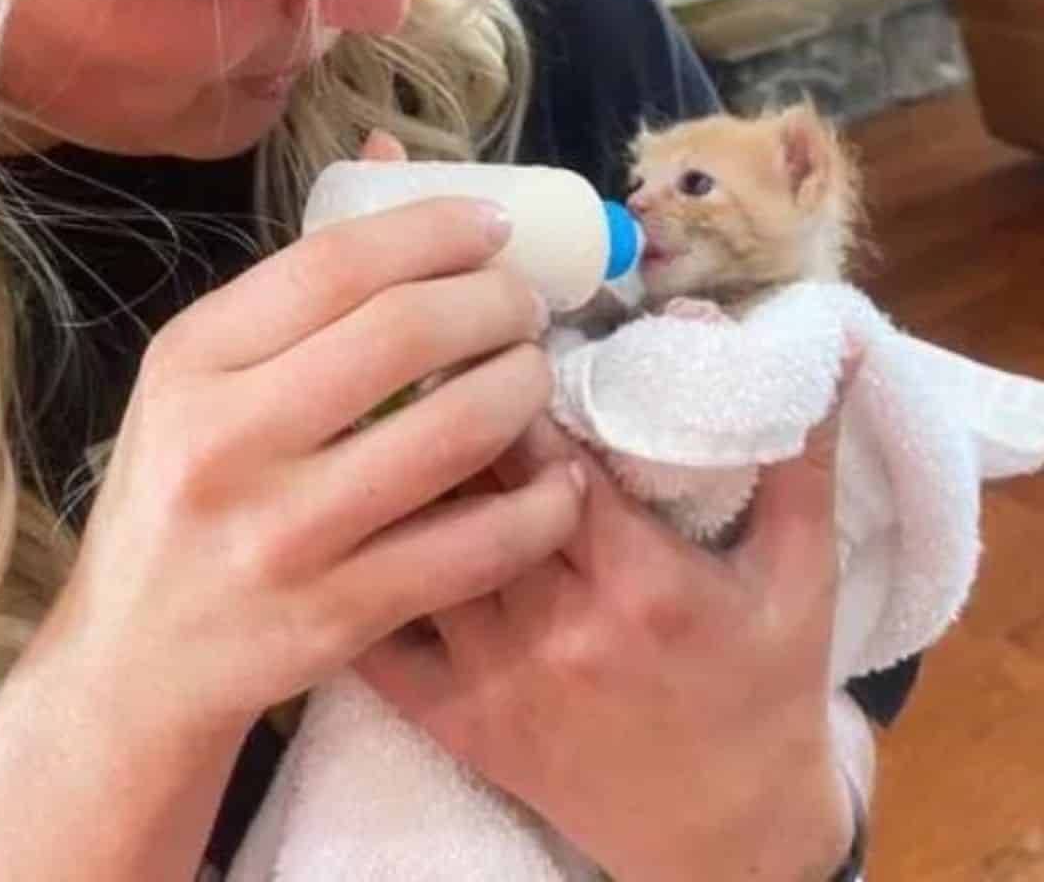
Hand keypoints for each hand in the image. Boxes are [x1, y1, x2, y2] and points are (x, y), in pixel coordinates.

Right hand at [22, 132, 581, 744]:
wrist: (136, 664)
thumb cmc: (177, 498)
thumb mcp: (202, 379)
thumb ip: (297, 282)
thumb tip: (389, 157)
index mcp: (192, 360)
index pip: (334, 263)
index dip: (434, 230)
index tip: (493, 227)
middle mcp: (228, 439)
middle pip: (405, 333)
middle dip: (498, 302)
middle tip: (526, 306)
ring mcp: (282, 534)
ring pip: (452, 433)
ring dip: (526, 388)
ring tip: (536, 374)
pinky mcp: (336, 615)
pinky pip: (473, 547)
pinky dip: (540, 505)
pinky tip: (559, 483)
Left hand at [358, 384, 857, 881]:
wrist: (724, 837)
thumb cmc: (764, 691)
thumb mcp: (803, 576)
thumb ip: (799, 458)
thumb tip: (828, 346)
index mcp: (639, 582)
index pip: (547, 458)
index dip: (512, 388)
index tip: (496, 340)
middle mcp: (556, 627)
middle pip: (472, 491)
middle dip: (446, 416)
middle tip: (427, 358)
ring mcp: (497, 678)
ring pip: (416, 548)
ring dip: (399, 480)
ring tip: (381, 418)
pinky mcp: (459, 722)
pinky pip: (377, 646)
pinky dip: (355, 580)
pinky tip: (343, 526)